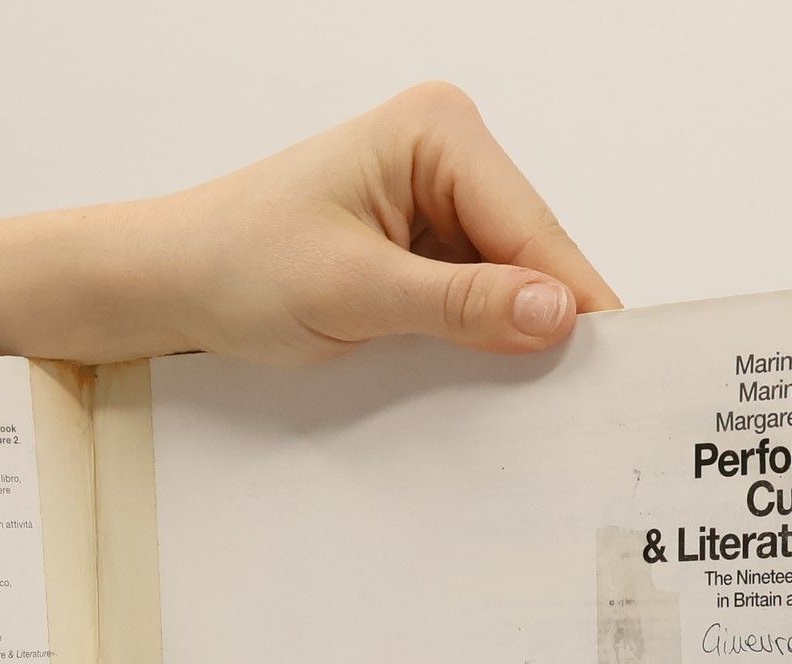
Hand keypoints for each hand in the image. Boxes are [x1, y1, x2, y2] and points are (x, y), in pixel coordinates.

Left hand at [154, 84, 619, 362]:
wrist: (171, 283)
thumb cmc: (238, 267)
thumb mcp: (353, 293)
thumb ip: (458, 304)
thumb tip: (554, 313)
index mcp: (437, 132)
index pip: (529, 226)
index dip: (572, 299)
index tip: (621, 364)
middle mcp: (445, 151)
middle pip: (527, 251)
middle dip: (543, 319)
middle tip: (585, 403)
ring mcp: (433, 198)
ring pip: (503, 279)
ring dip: (508, 334)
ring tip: (541, 404)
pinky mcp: (415, 243)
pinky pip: (468, 295)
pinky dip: (475, 337)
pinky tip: (488, 379)